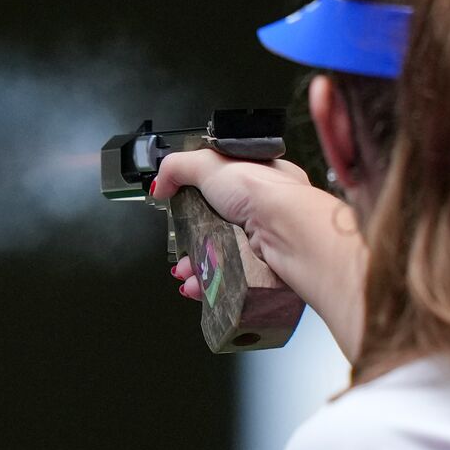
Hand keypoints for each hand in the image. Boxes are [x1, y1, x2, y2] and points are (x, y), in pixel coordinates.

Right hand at [153, 149, 367, 359]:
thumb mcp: (210, 163)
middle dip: (192, 242)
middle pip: (217, 228)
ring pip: (222, 258)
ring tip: (185, 273)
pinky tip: (197, 286)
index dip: (196, 202)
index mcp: (259, 180)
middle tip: (180, 249)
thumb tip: (159, 183)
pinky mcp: (264, 271)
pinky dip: (210, 285)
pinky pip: (231, 280)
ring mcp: (266, 243)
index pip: (221, 190)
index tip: (180, 212)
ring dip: (197, 267)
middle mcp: (266, 212)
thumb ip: (178, 168)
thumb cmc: (264, 192)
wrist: (289, 232)